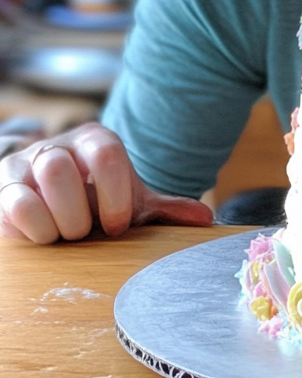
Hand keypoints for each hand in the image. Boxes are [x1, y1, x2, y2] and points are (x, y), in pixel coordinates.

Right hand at [0, 122, 211, 243]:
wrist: (50, 202)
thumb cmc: (94, 201)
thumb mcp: (128, 202)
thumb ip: (163, 210)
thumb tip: (205, 220)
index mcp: (96, 141)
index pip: (107, 154)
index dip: (114, 196)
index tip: (119, 226)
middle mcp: (58, 146)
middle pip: (64, 168)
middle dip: (80, 213)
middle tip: (88, 232)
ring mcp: (26, 165)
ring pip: (39, 181)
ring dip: (58, 220)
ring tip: (67, 234)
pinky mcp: (2, 189)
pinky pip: (16, 205)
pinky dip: (35, 229)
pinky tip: (45, 236)